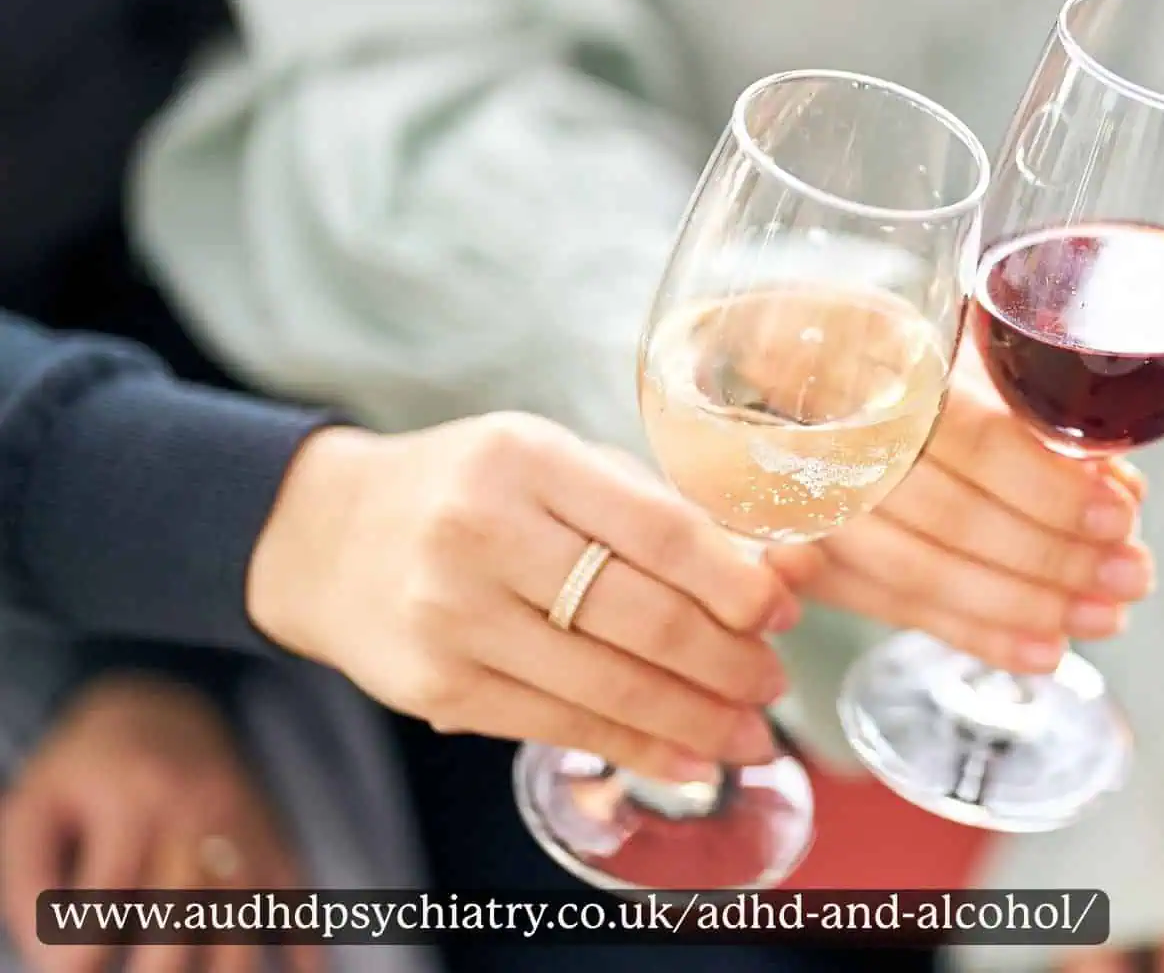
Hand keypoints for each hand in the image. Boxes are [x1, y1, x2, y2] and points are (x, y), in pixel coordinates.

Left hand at [0, 675, 319, 972]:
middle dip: (158, 970)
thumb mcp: (33, 808)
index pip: (104, 896)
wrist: (159, 706)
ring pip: (242, 911)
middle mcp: (196, 811)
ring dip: (232, 968)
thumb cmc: (81, 772)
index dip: (79, 954)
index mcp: (131, 801)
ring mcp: (243, 824)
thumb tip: (48, 956)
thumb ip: (30, 882)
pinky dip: (306, 940)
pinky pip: (294, 892)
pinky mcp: (270, 834)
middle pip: (183, 908)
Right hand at [247, 413, 794, 783]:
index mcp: (529, 458)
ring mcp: (454, 615)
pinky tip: (687, 758)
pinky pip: (559, 724)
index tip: (786, 613)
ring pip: (609, 684)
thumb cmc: (474, 492)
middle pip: (645, 617)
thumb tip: (781, 575)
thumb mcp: (556, 464)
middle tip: (776, 684)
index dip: (739, 584)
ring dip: (697, 720)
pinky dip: (636, 748)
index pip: (662, 531)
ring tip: (750, 734)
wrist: (323, 535)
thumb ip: (658, 511)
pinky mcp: (436, 685)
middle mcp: (484, 532)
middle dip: (730, 662)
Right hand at [771, 347, 1154, 675]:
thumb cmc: (900, 358)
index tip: (1120, 513)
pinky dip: (973, 634)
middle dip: (1053, 557)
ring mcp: (811, 504)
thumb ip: (1034, 409)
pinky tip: (1041, 650)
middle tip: (1132, 575)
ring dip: (1024, 606)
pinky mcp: (810, 558)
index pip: (974, 438)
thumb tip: (1116, 479)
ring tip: (1105, 617)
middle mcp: (833, 435)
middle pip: (952, 516)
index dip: (1050, 485)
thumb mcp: (966, 352)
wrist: (796, 380)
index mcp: (876, 362)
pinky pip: (894, 608)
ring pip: (921, 572)